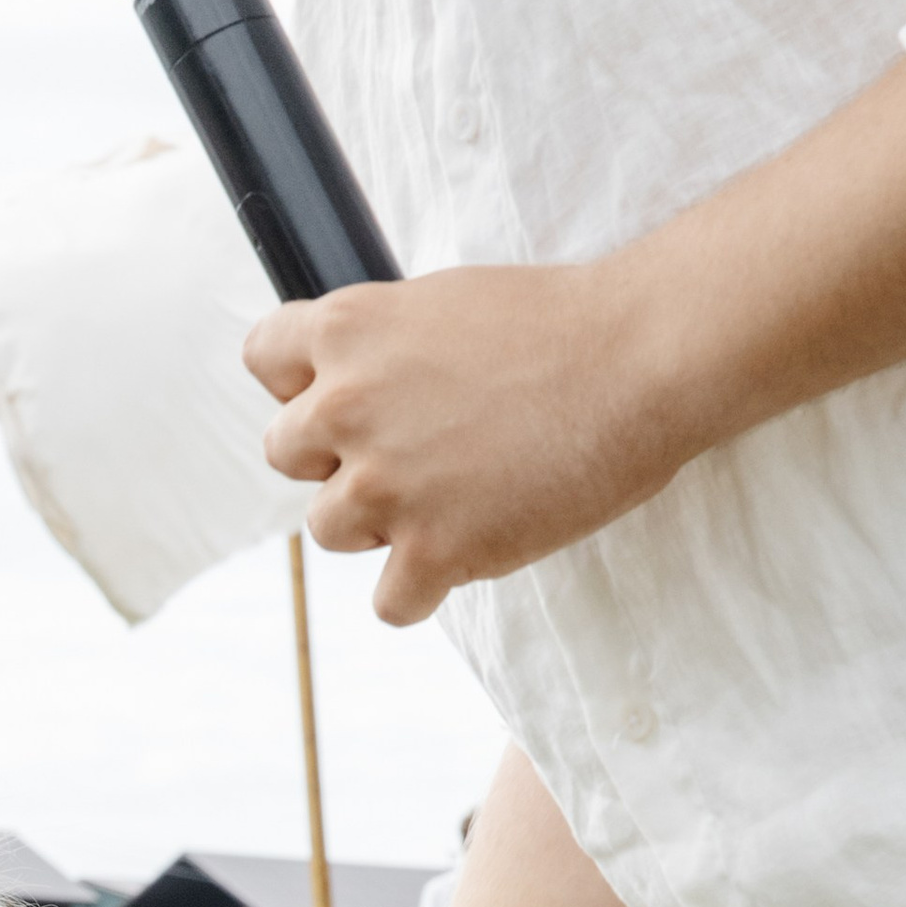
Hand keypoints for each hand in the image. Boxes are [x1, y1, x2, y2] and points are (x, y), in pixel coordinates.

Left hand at [247, 262, 686, 626]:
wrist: (641, 360)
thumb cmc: (558, 325)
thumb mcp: (442, 302)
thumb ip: (380, 346)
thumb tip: (344, 385)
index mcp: (346, 330)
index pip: (264, 358)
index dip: (300, 380)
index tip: (344, 392)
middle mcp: (345, 407)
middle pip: (285, 455)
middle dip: (336, 455)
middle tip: (410, 449)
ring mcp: (383, 486)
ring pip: (327, 530)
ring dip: (377, 522)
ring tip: (450, 493)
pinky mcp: (431, 552)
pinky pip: (389, 604)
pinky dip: (422, 590)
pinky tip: (464, 554)